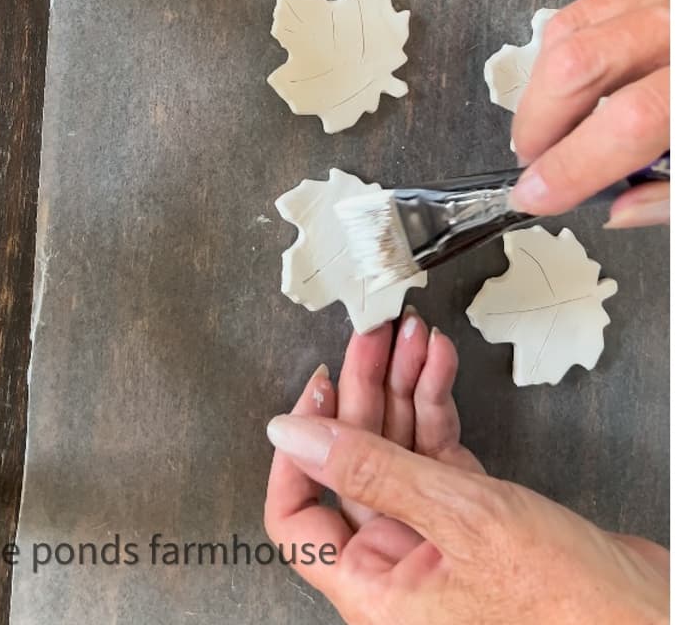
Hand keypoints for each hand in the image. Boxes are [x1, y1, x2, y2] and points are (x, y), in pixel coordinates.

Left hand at [264, 310, 668, 624]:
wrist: (650, 617)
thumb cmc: (568, 606)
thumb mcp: (459, 519)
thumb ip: (370, 470)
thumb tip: (293, 433)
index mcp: (374, 588)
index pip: (297, 518)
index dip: (297, 450)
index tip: (315, 391)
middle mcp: (397, 564)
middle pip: (354, 463)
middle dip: (364, 391)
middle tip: (373, 337)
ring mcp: (436, 536)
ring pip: (398, 447)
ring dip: (403, 385)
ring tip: (409, 336)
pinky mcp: (474, 516)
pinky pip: (438, 450)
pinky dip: (437, 403)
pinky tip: (437, 364)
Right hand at [509, 0, 668, 225]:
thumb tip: (620, 206)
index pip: (630, 122)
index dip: (570, 166)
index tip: (537, 193)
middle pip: (582, 63)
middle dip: (538, 124)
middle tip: (535, 162)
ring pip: (574, 30)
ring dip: (543, 90)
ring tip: (550, 128)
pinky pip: (590, 7)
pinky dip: (564, 51)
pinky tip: (571, 85)